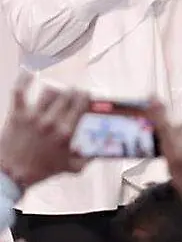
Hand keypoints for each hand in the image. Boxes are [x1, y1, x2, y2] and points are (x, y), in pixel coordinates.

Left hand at [0, 72, 90, 189]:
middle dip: (73, 92)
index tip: (86, 97)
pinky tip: (29, 74)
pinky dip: (24, 81)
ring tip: (56, 94)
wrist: (11, 176)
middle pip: (68, 94)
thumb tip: (100, 150)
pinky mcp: (17, 116)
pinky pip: (20, 92)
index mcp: (66, 132)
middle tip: (72, 95)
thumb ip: (88, 158)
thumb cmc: (40, 171)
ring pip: (49, 91)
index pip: (81, 102)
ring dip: (55, 91)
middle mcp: (52, 121)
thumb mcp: (70, 167)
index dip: (85, 96)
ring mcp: (33, 117)